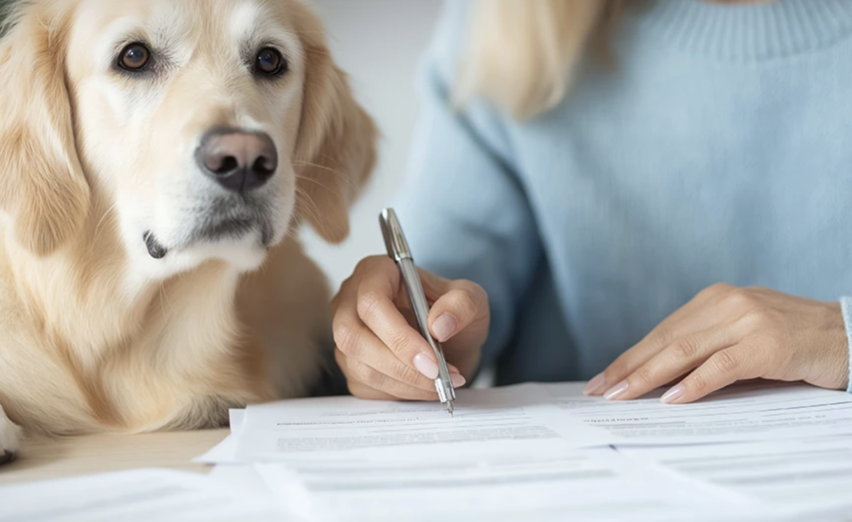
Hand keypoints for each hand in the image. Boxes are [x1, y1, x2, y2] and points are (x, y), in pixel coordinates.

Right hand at [332, 255, 489, 399]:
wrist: (451, 339)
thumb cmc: (453, 311)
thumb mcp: (471, 298)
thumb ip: (462, 304)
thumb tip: (439, 326)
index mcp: (375, 272)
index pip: (371, 302)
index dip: (398, 336)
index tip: (432, 360)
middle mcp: (351, 301)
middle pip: (354, 337)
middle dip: (399, 365)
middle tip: (437, 377)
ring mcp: (347, 334)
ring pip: (360, 366)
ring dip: (404, 383)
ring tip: (440, 383)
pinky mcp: (351, 364)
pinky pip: (366, 386)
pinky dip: (400, 392)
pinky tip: (424, 387)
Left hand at [584, 283, 849, 403]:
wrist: (851, 334)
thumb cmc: (794, 338)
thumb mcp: (742, 333)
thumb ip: (706, 345)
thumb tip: (659, 377)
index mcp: (714, 298)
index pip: (661, 332)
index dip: (629, 357)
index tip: (602, 379)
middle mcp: (726, 303)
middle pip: (664, 340)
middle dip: (628, 368)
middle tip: (600, 391)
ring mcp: (747, 320)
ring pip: (683, 351)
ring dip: (648, 377)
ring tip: (622, 396)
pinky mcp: (767, 343)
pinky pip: (721, 366)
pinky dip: (694, 384)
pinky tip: (672, 399)